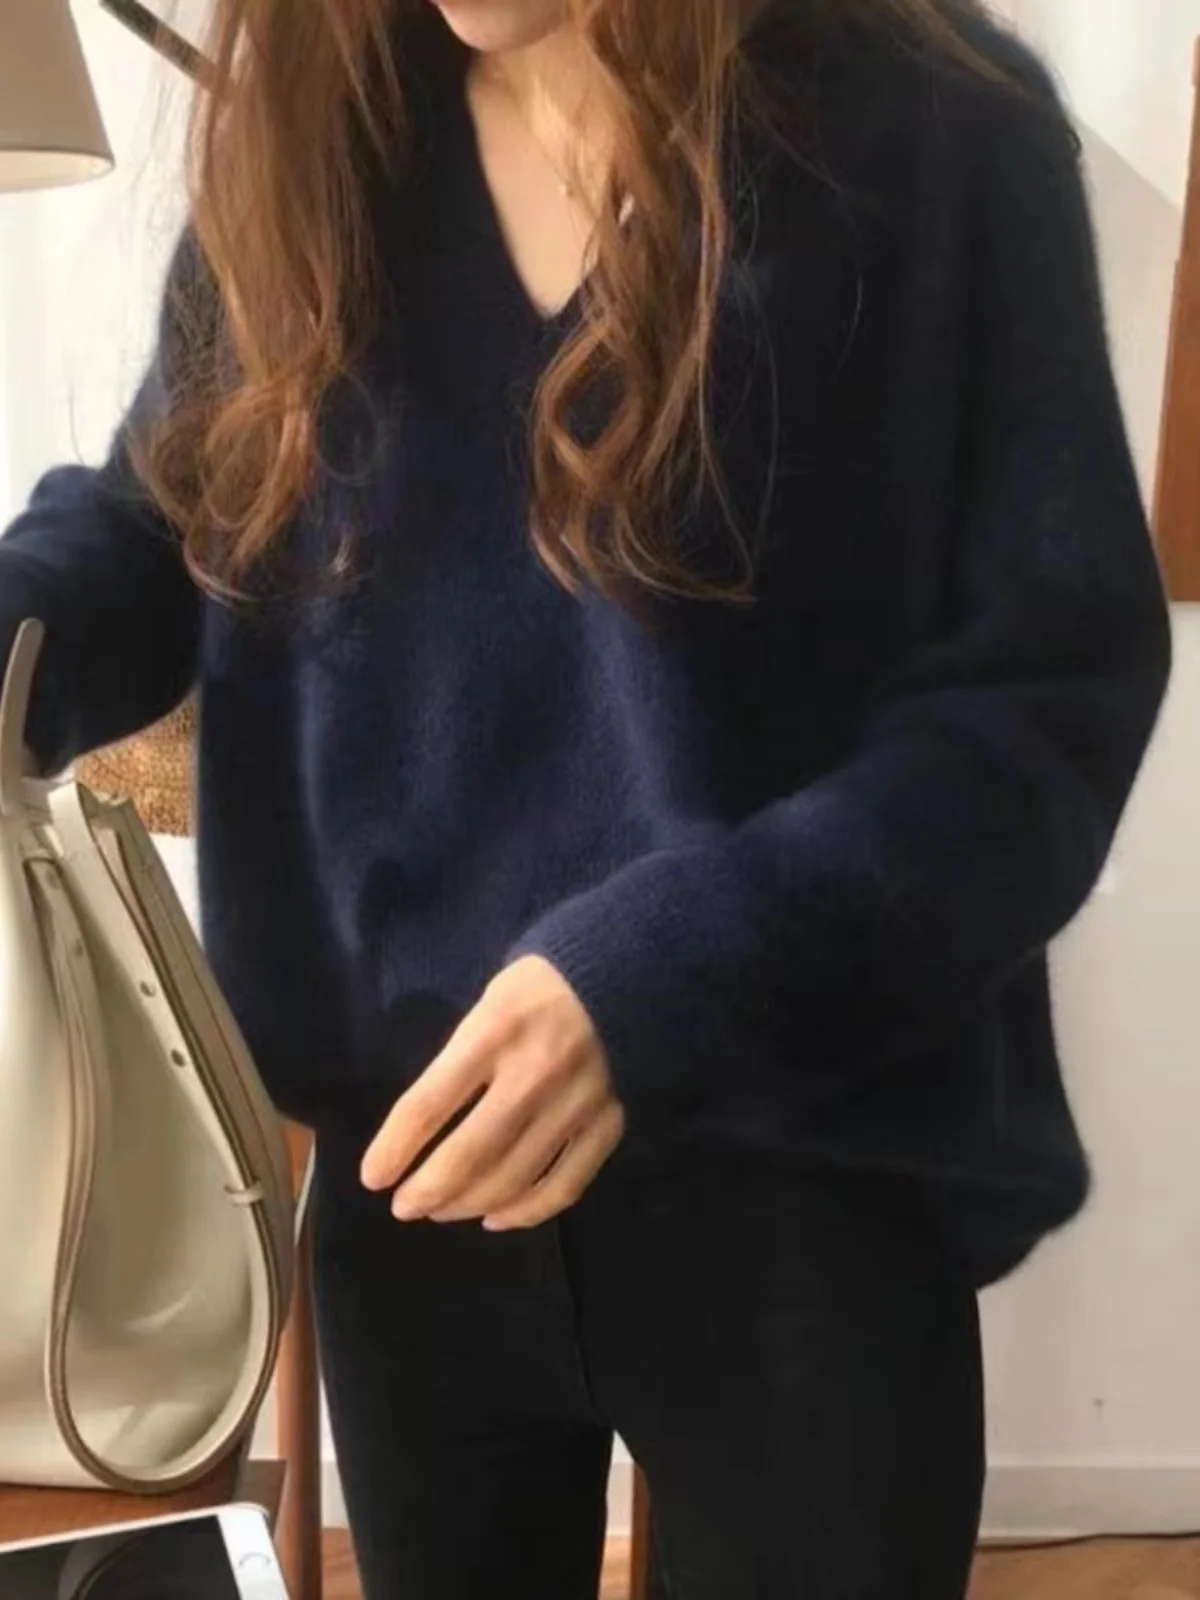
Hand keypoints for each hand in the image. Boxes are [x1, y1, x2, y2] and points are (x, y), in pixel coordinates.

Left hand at [360, 956, 624, 1230]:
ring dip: (468, 1205)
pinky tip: (497, 1218)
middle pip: (469, 1154)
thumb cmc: (542, 987)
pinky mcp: (608, 1126)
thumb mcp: (489, 1002)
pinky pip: (563, 1186)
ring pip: (512, 1179)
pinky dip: (526, 1213)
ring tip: (442, 1211)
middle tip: (404, 1207)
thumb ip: (461, 1058)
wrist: (627, 976)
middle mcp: (532, 1074)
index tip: (373, 1177)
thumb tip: (425, 1127)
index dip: (393, 1149)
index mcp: (493, 1033)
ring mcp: (575, 1105)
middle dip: (427, 1190)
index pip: (428, 1105)